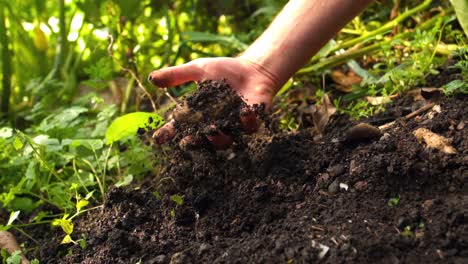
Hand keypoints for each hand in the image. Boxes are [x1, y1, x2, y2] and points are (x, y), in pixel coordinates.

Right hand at [148, 57, 279, 149]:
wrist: (253, 69)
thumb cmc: (224, 70)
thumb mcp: (198, 69)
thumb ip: (177, 75)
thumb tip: (151, 78)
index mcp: (198, 115)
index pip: (179, 127)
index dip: (168, 133)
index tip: (158, 138)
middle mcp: (213, 125)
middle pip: (200, 140)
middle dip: (193, 142)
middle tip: (186, 142)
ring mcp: (232, 127)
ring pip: (223, 141)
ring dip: (218, 138)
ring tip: (212, 131)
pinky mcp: (251, 123)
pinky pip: (248, 128)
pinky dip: (245, 121)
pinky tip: (243, 111)